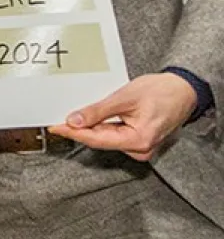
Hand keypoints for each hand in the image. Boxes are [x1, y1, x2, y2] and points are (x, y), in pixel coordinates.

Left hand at [50, 72, 196, 162]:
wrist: (183, 89)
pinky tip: (92, 119)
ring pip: (106, 138)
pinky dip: (102, 127)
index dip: (73, 133)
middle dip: (79, 130)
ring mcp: (140, 146)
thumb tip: (74, 121)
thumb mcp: (125, 98)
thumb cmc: (162, 91)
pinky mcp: (138, 140)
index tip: (55, 127)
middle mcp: (140, 148)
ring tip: (74, 116)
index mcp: (139, 140)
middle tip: (57, 120)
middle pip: (100, 140)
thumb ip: (98, 111)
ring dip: (90, 128)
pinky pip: (114, 135)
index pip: (96, 140)